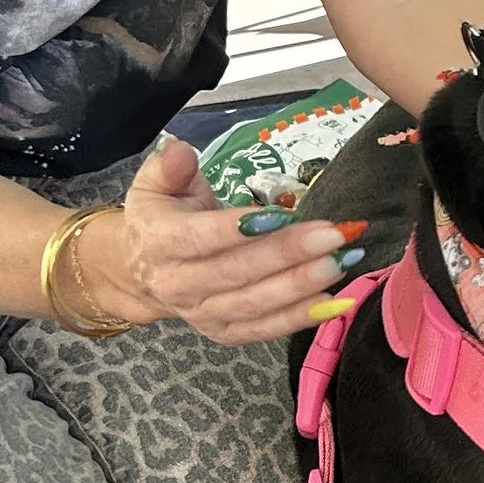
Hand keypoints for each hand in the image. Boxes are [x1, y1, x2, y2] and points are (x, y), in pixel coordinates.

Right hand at [89, 136, 367, 344]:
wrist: (141, 272)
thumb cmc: (160, 218)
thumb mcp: (154, 185)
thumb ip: (170, 168)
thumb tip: (180, 150)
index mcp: (161, 243)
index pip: (202, 238)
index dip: (240, 229)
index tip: (283, 214)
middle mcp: (179, 284)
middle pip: (237, 272)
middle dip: (288, 254)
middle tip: (333, 236)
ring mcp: (203, 314)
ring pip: (256, 304)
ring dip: (302, 285)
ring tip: (341, 262)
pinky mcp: (225, 332)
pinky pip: (265, 330)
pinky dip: (301, 318)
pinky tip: (335, 301)